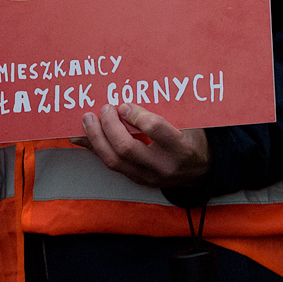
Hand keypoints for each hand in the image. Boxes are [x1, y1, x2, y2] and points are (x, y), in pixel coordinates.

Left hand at [74, 103, 209, 187]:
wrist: (199, 171)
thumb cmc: (191, 139)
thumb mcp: (186, 122)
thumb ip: (162, 112)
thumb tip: (128, 101)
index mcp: (180, 147)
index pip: (155, 129)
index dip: (136, 115)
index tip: (124, 104)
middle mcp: (162, 166)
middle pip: (127, 148)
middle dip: (110, 126)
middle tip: (104, 108)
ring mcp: (148, 177)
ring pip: (114, 161)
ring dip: (96, 138)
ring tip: (88, 119)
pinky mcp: (137, 181)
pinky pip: (111, 165)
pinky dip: (95, 149)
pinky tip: (83, 137)